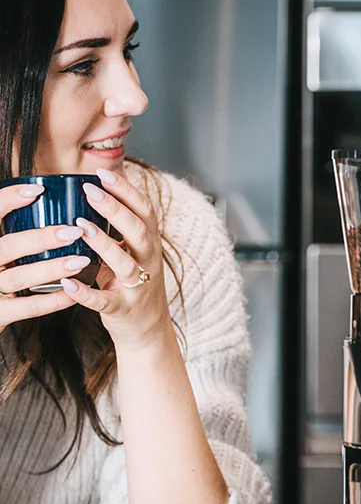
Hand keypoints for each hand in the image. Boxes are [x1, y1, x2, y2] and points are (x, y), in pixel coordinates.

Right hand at [0, 182, 86, 326]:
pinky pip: (28, 307)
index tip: (38, 191)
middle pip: (8, 247)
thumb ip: (10, 234)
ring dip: (52, 269)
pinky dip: (52, 300)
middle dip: (41, 238)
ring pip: (19, 277)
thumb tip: (38, 197)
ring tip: (80, 261)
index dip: (9, 200)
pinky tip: (73, 292)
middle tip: (74, 231)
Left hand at [58, 168, 172, 353]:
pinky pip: (104, 301)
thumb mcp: (135, 253)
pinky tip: (68, 282)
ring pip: (125, 264)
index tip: (103, 173)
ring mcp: (137, 288)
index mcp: (149, 246)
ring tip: (80, 228)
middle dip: (116, 210)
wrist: (148, 330)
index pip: (145, 212)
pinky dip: (85, 293)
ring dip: (104, 245)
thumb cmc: (134, 285)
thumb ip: (121, 228)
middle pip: (139, 232)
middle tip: (91, 191)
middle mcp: (148, 264)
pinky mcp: (123, 309)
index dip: (127, 191)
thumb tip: (100, 189)